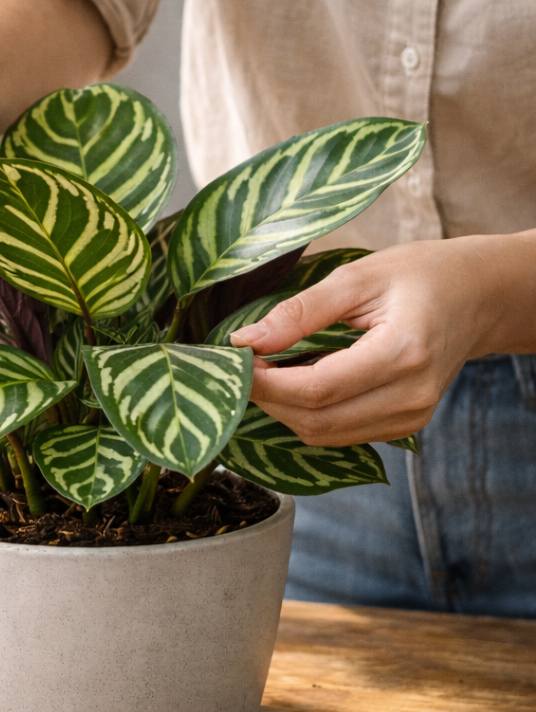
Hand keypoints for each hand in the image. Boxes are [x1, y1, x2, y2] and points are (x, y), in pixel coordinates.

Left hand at [228, 234, 534, 445]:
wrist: (477, 296)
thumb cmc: (419, 275)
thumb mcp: (356, 277)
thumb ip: (298, 312)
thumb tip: (245, 342)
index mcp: (403, 354)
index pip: (315, 389)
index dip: (265, 383)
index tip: (234, 360)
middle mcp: (411, 396)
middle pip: (315, 421)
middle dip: (267, 399)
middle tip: (240, 365)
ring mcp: (411, 418)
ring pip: (324, 436)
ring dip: (283, 410)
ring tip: (263, 372)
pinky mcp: (404, 425)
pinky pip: (340, 434)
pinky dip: (307, 414)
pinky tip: (293, 383)